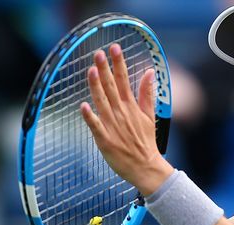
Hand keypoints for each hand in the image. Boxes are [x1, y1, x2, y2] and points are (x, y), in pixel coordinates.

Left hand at [80, 44, 172, 195]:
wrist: (145, 167)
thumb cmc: (145, 142)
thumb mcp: (150, 116)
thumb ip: (147, 94)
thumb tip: (150, 72)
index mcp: (131, 107)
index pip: (124, 80)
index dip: (119, 63)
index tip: (115, 48)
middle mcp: (121, 113)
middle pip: (111, 88)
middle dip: (105, 69)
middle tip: (98, 53)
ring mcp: (112, 126)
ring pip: (102, 102)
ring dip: (96, 87)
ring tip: (91, 70)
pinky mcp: (105, 140)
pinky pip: (95, 126)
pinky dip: (90, 117)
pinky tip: (84, 106)